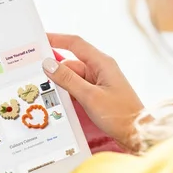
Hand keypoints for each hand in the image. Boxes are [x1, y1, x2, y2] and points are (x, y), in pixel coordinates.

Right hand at [43, 33, 144, 150]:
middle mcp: (101, 69)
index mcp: (102, 63)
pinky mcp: (98, 94)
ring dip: (61, 84)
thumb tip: (48, 64)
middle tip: (34, 74)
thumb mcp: (89, 97)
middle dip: (54, 68)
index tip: (39, 38)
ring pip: (73, 77)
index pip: (75, 43)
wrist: (138, 134)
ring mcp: (99, 82)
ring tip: (44, 92)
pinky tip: (58, 101)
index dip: (56, 38)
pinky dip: (68, 93)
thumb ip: (68, 80)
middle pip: (71, 63)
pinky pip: (78, 88)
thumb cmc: (119, 115)